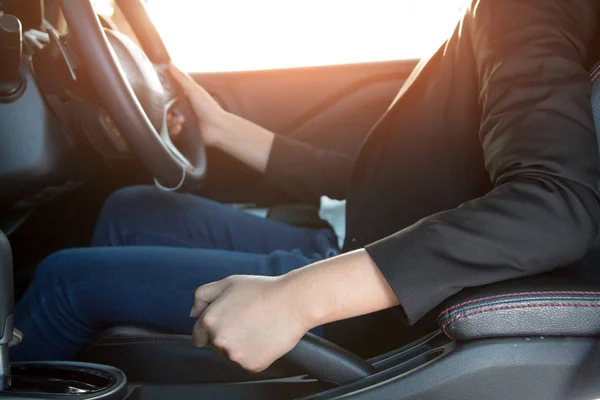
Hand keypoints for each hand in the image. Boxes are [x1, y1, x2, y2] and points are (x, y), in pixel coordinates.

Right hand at [168, 63, 226, 145]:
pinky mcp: (185, 131)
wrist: (218, 129)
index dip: (162, 95)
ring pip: (168, 120)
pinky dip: (174, 130)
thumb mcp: (193, 90)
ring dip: (170, 121)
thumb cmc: (209, 109)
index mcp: (187, 95)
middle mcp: (185, 107)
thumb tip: (170, 63)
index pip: (169, 93)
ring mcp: (185, 119)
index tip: (158, 97)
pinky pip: (172, 131)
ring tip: (179, 121)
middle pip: (166, 108)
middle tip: (169, 113)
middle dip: (165, 112)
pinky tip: (180, 128)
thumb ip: (181, 77)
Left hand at [190, 275, 311, 371]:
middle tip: (247, 320)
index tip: (228, 321)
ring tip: (257, 326)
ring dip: (240, 345)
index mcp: (210, 321)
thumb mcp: (229, 283)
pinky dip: (255, 352)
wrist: (293, 301)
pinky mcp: (252, 365)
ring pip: (231, 355)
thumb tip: (193, 314)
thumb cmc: (262, 290)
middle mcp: (219, 341)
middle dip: (226, 335)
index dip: (212, 328)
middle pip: (214, 346)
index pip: (198, 336)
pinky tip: (265, 336)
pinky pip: (247, 362)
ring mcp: (235, 355)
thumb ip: (203, 295)